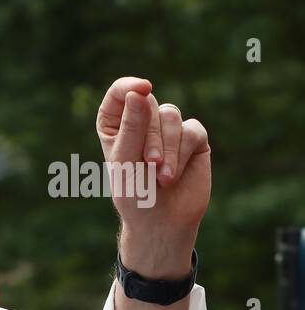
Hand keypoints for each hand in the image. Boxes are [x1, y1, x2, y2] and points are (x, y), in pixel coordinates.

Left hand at [96, 77, 209, 277]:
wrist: (160, 222)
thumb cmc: (134, 195)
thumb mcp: (125, 162)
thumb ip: (132, 127)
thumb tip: (140, 92)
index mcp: (116, 126)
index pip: (120, 93)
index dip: (128, 86)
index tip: (141, 89)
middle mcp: (142, 123)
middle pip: (149, 103)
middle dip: (150, 135)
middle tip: (148, 165)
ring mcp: (169, 130)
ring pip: (172, 114)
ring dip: (167, 147)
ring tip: (161, 176)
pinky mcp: (193, 139)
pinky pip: (192, 130)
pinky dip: (182, 152)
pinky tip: (173, 175)